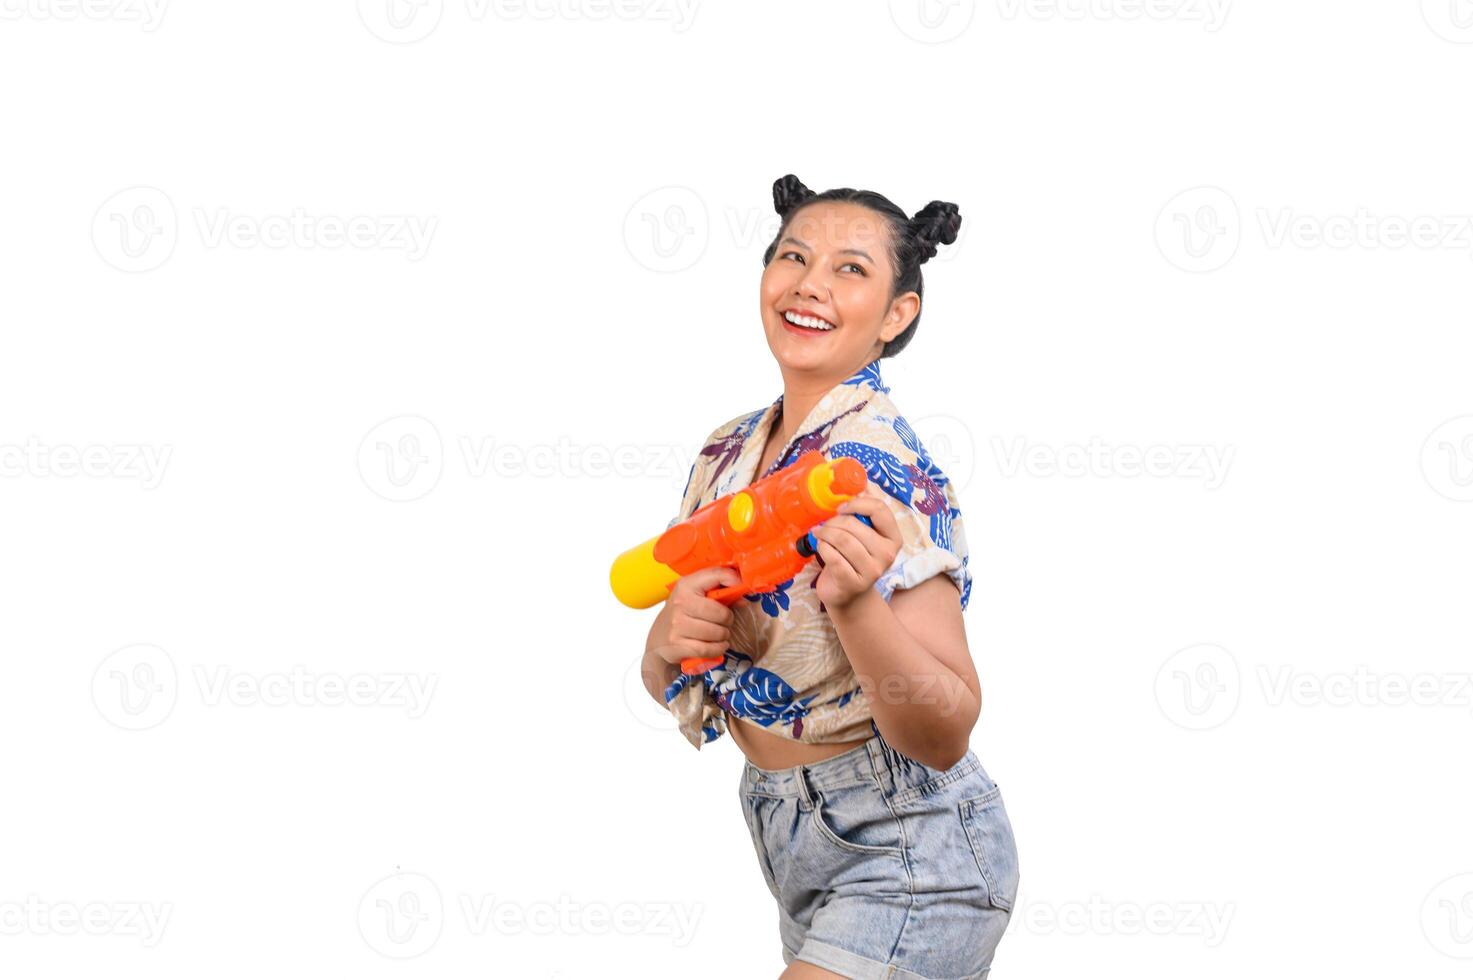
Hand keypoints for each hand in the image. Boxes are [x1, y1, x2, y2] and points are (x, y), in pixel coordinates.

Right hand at [649, 566, 740, 666]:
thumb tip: (744, 600)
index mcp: (687, 585)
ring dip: (724, 635)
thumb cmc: (683, 613)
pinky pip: (709, 649)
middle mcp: (681, 603)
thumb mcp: (697, 597)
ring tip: (719, 633)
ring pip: (717, 633)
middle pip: (721, 613)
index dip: (732, 580)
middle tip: (724, 621)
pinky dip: (718, 649)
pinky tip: (718, 645)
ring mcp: (678, 625)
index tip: (740, 587)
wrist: (659, 637)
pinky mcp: (678, 644)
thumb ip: (721, 594)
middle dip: (728, 619)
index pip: (716, 575)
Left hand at [811, 494, 901, 611]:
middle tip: (824, 525)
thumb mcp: (863, 535)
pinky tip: (821, 548)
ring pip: (843, 540)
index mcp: (893, 537)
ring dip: (825, 534)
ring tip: (819, 534)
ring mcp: (873, 571)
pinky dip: (822, 548)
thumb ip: (864, 512)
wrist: (847, 594)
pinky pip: (833, 557)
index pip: (879, 509)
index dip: (857, 503)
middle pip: (855, 525)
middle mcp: (888, 554)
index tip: (841, 507)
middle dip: (834, 521)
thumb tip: (861, 485)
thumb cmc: (853, 559)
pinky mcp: (854, 583)